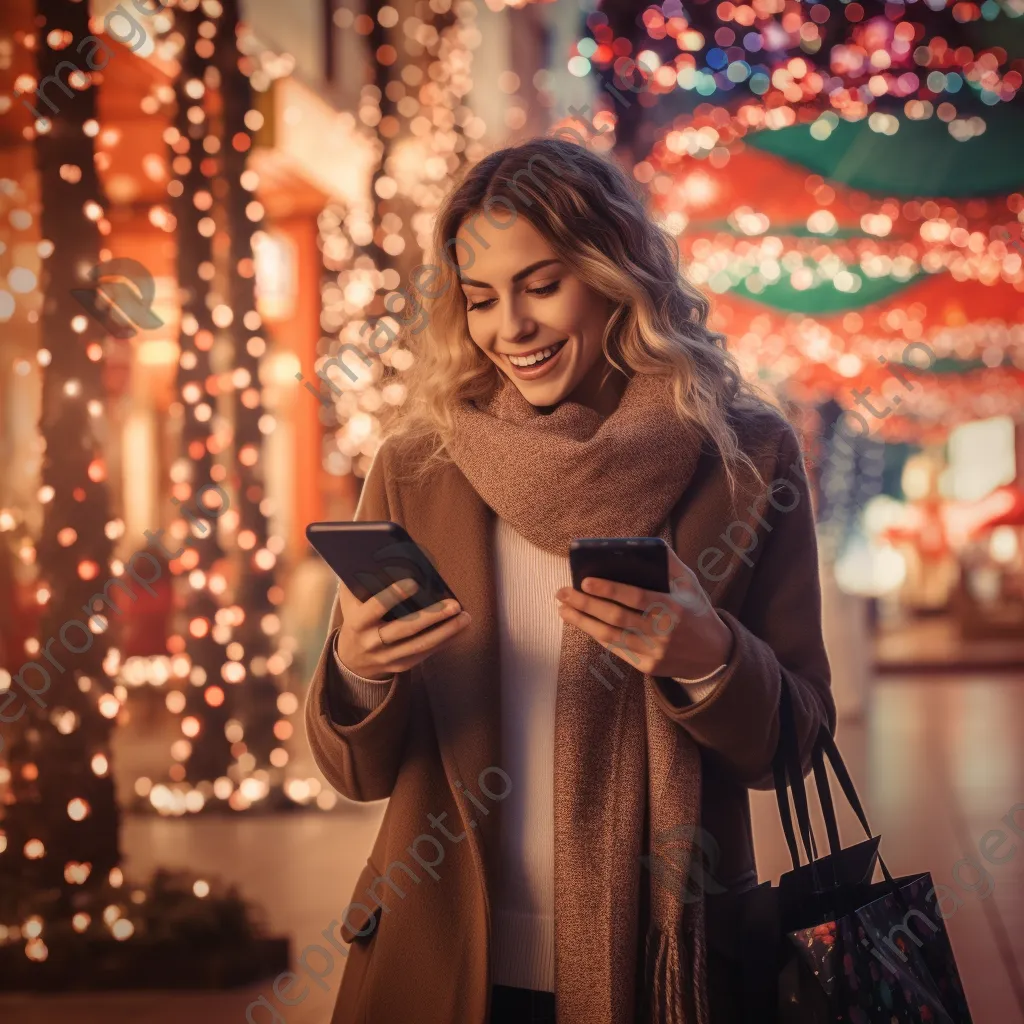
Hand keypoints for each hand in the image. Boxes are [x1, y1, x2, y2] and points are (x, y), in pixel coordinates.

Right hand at [335, 576, 470, 680]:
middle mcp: (372, 642)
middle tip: (454, 604)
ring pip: (420, 645)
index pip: (376, 607)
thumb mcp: (351, 599)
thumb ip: (361, 579)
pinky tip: (459, 629)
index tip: (414, 582)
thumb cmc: (357, 617)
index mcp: (358, 622)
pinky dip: (445, 641)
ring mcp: (387, 657)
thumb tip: (382, 554)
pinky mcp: (401, 665)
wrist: (354, 658)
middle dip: (431, 616)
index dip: (394, 595)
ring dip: (446, 631)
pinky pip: (425, 653)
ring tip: (465, 617)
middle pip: (405, 629)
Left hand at [555, 548, 732, 677]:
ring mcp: (653, 652)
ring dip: (582, 622)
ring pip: (610, 637)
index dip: (609, 589)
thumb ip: (670, 564)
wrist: (713, 655)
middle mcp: (662, 632)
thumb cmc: (696, 612)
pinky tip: (581, 623)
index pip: (635, 597)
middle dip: (585, 604)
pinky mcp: (647, 667)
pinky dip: (596, 635)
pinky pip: (616, 649)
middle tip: (562, 593)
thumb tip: (647, 545)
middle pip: (616, 618)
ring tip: (563, 609)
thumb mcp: (690, 584)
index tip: (585, 581)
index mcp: (672, 608)